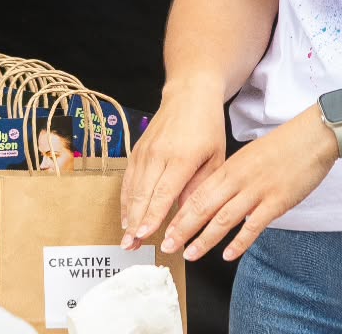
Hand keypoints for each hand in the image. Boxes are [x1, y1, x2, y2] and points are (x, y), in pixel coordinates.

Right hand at [119, 81, 227, 250]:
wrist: (189, 94)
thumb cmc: (208, 126)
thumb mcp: (216, 155)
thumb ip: (201, 185)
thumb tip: (188, 214)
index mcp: (182, 157)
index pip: (163, 193)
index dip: (152, 216)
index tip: (144, 235)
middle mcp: (159, 155)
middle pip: (143, 194)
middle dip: (135, 223)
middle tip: (130, 246)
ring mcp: (145, 151)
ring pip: (132, 189)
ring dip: (127, 215)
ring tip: (126, 239)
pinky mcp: (137, 150)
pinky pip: (128, 179)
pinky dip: (125, 199)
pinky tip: (126, 216)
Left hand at [161, 106, 338, 261]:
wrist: (313, 136)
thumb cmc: (284, 146)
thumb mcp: (249, 156)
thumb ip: (232, 177)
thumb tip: (214, 197)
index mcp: (231, 167)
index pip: (198, 193)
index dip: (179, 214)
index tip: (165, 230)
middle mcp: (240, 179)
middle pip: (204, 207)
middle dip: (183, 229)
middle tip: (167, 246)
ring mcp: (258, 191)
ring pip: (224, 219)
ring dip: (205, 239)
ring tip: (190, 254)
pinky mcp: (277, 201)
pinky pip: (254, 225)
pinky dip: (240, 242)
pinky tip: (228, 254)